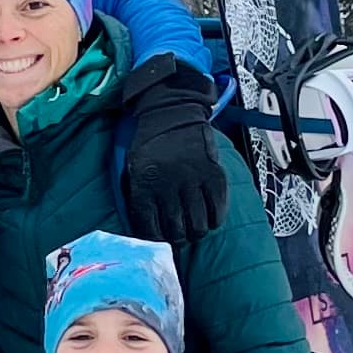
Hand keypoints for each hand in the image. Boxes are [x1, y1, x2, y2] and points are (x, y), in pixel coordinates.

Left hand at [117, 57, 225, 240]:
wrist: (171, 113)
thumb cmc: (150, 144)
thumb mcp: (134, 169)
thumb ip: (140, 197)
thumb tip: (147, 230)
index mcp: (146, 185)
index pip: (149, 227)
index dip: (155, 239)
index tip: (160, 239)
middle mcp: (169, 186)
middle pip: (176, 230)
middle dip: (177, 238)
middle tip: (180, 236)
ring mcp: (193, 181)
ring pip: (198, 225)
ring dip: (196, 232)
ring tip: (195, 229)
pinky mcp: (213, 176)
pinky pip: (218, 210)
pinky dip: (215, 220)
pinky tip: (210, 219)